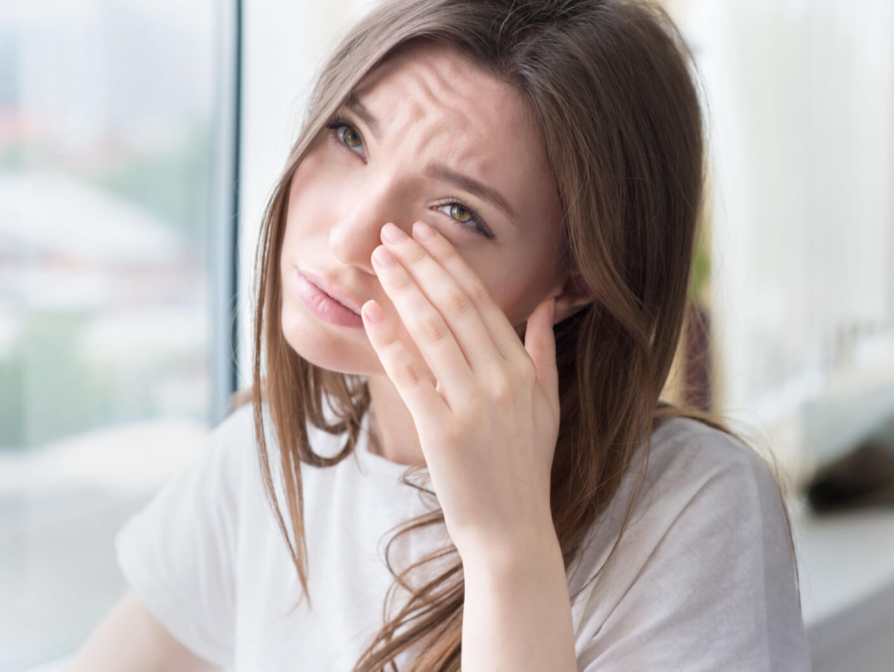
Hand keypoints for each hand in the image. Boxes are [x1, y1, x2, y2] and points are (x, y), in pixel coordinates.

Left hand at [361, 221, 561, 560]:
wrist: (512, 532)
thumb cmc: (525, 469)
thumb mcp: (547, 407)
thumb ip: (543, 351)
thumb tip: (548, 302)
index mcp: (523, 371)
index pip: (484, 302)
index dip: (451, 264)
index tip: (427, 233)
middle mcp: (501, 381)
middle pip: (456, 307)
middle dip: (422, 263)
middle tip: (392, 231)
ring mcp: (472, 406)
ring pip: (433, 331)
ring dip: (404, 288)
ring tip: (379, 257)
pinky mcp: (442, 432)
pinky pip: (411, 376)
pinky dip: (390, 339)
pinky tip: (370, 311)